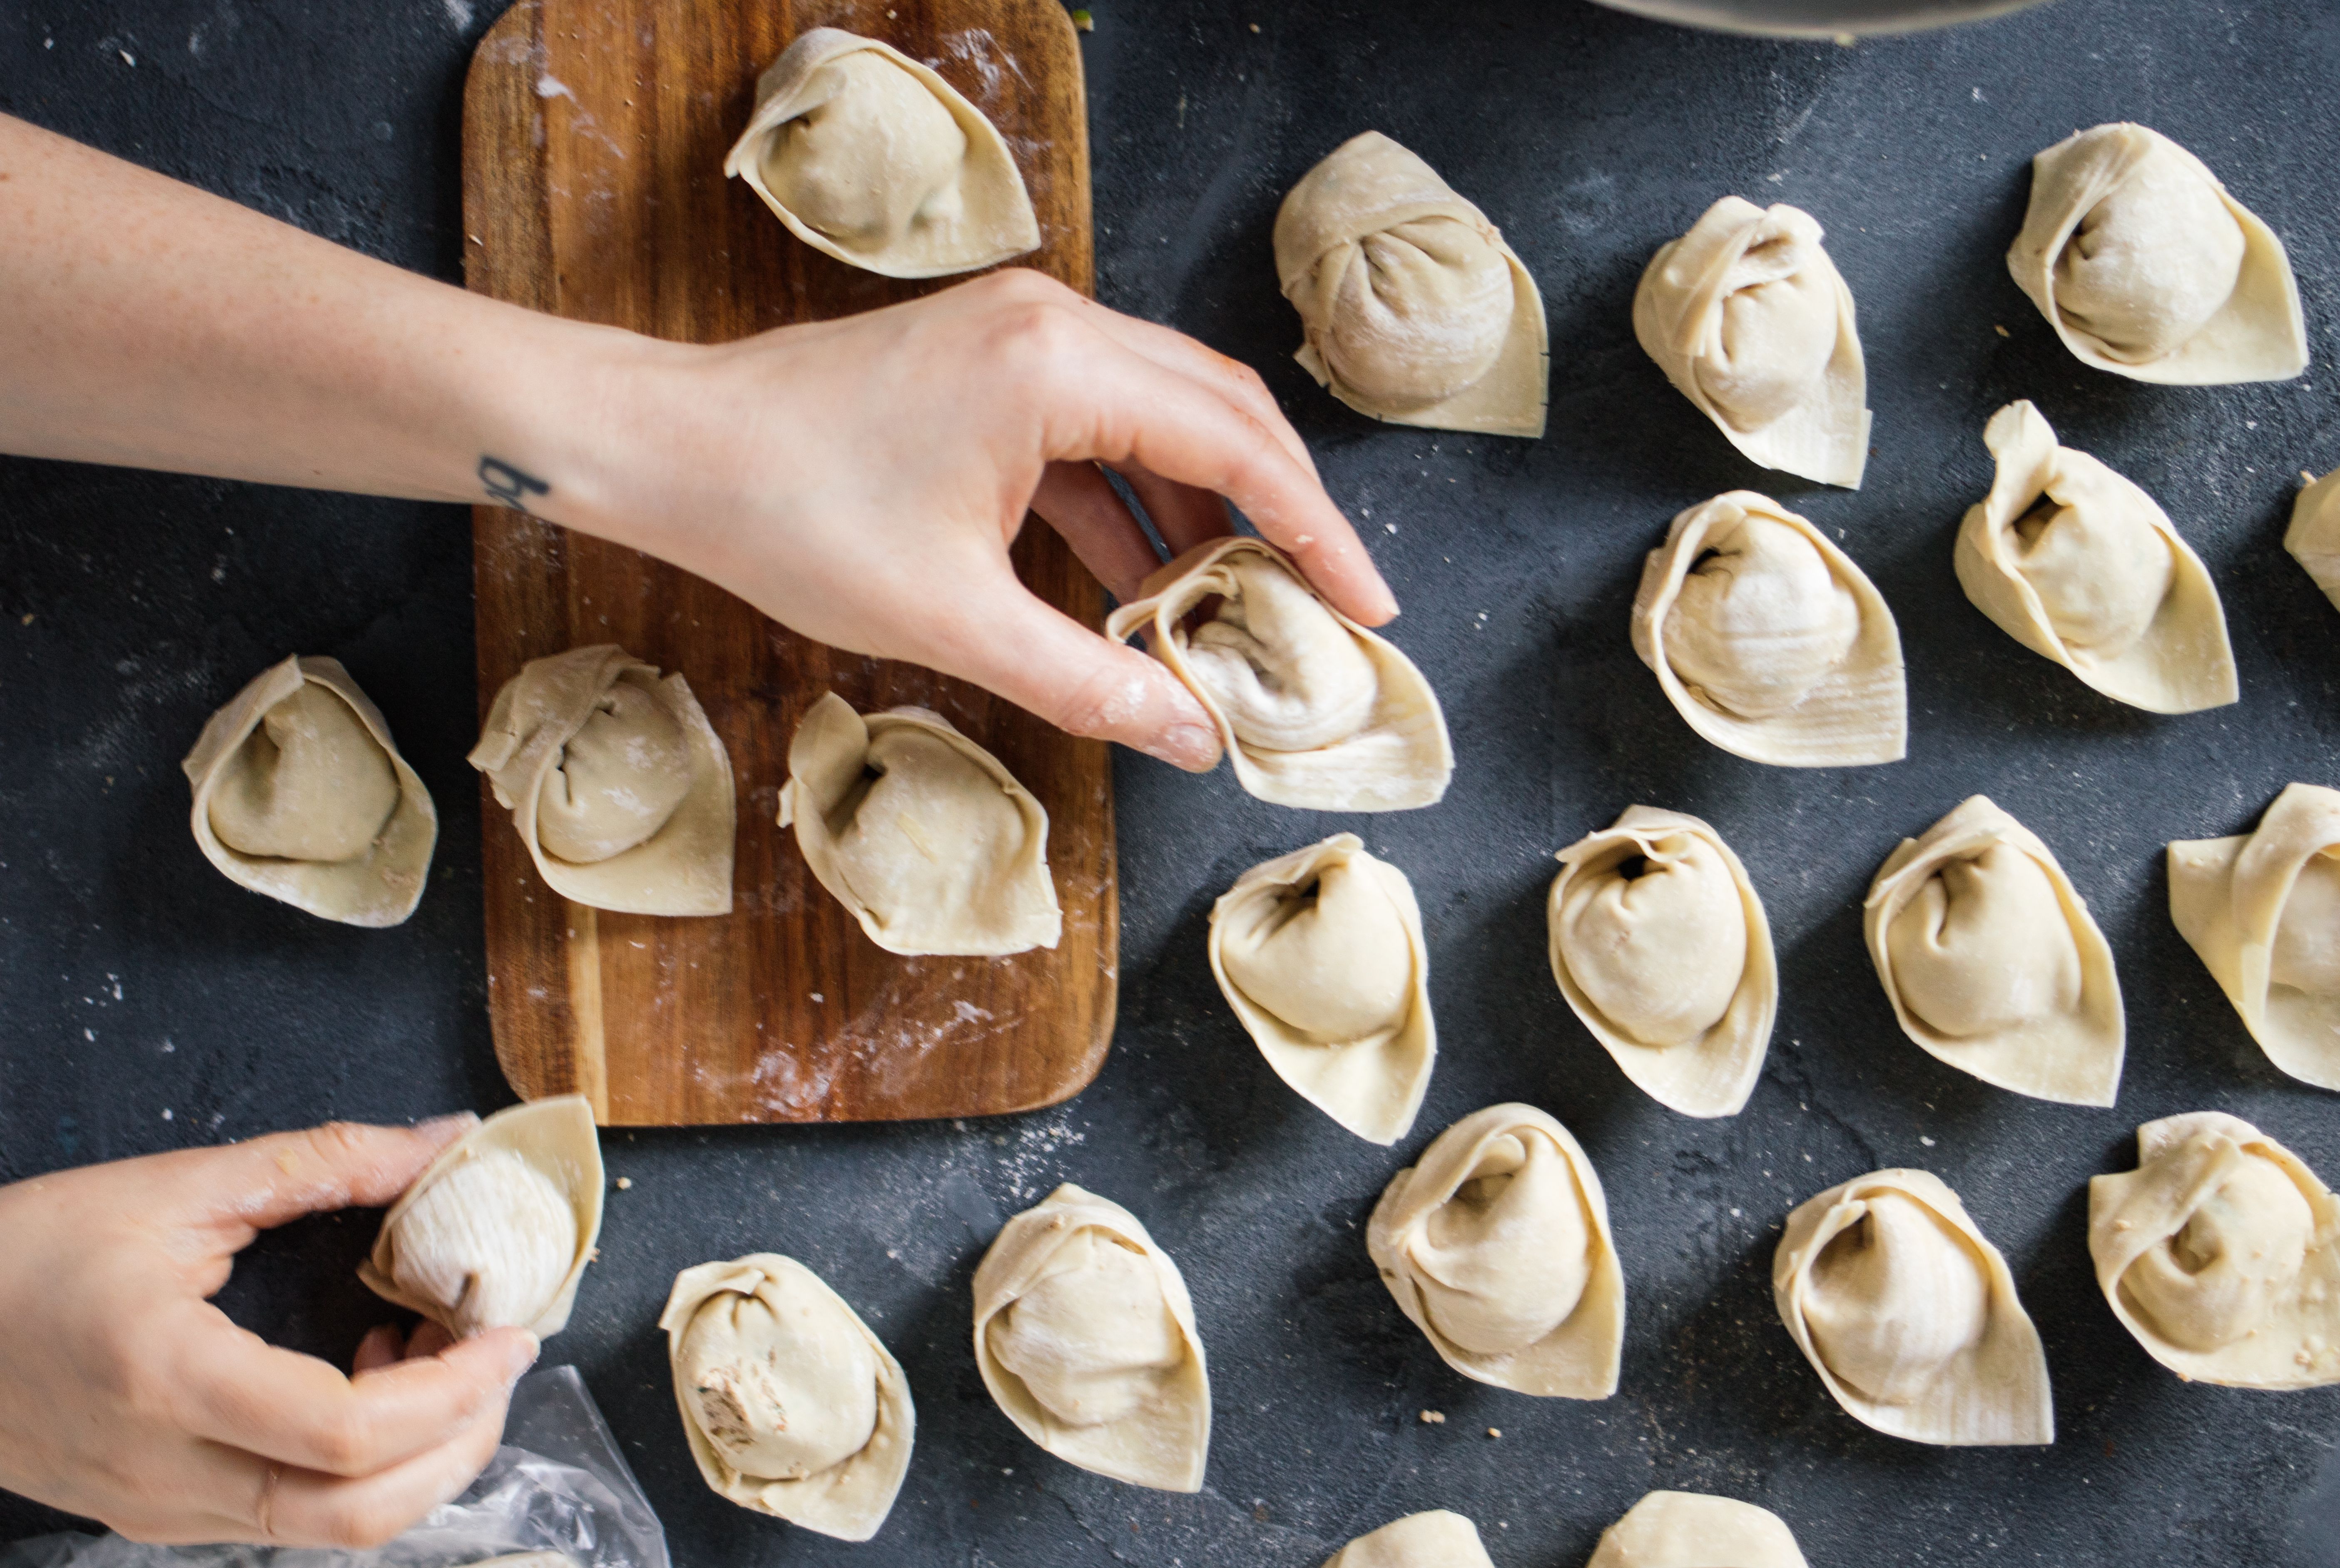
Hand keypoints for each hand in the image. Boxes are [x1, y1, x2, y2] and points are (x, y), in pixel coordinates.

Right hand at [0, 1118, 539, 1546]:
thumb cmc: (21, 1257)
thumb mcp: (171, 1188)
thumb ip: (321, 1161)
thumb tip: (442, 1136)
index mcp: (170, 1382)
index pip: (347, 1434)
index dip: (453, 1390)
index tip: (504, 1330)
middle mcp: (170, 1472)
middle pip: (360, 1513)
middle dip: (463, 1439)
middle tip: (496, 1352)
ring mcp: (166, 1511)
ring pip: (336, 1531)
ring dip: (422, 1455)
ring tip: (435, 1357)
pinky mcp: (163, 1520)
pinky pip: (296, 1517)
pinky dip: (365, 1465)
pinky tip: (365, 1380)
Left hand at [551, 269, 1399, 769]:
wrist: (668, 450)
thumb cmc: (791, 515)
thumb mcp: (955, 619)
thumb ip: (1089, 682)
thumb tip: (1191, 739)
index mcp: (1058, 367)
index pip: (1237, 446)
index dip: (1316, 533)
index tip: (1368, 604)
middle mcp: (1054, 325)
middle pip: (1219, 415)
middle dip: (1280, 518)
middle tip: (1328, 609)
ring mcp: (1019, 335)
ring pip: (1161, 419)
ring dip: (1202, 516)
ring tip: (1236, 615)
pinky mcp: (988, 364)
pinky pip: (1096, 430)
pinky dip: (1129, 506)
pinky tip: (1143, 589)